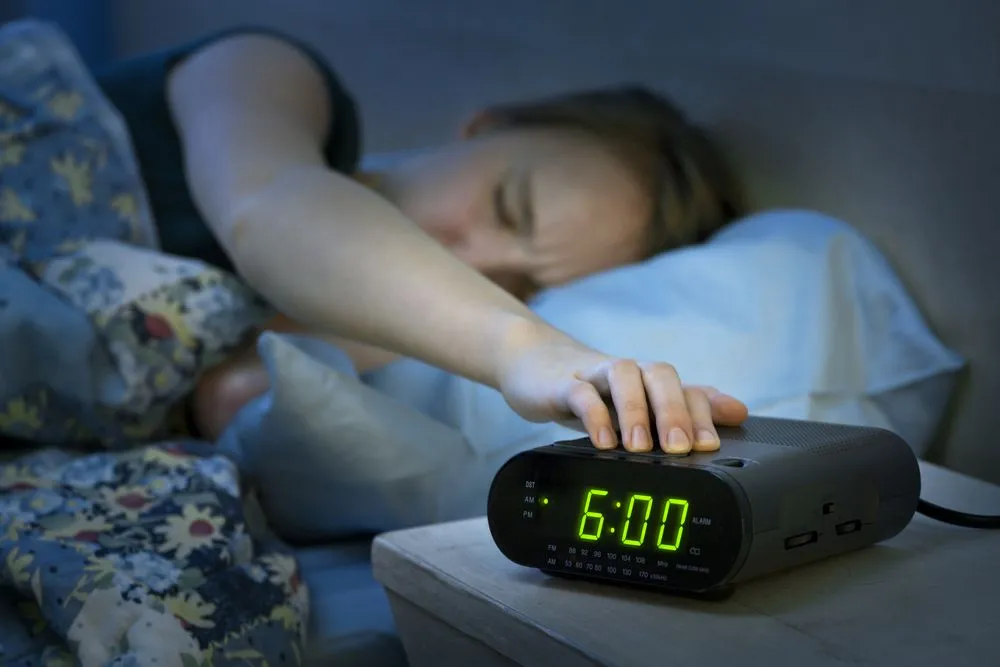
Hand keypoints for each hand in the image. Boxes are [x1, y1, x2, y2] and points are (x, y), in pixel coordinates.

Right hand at [497, 326, 747, 453]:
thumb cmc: (591, 390)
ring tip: (639, 447)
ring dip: (635, 411)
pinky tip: (602, 441)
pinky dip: (593, 415)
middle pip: (660, 375)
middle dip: (674, 411)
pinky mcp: (561, 384)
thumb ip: (685, 407)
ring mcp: (594, 375)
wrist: (533, 365)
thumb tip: (739, 411)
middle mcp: (628, 373)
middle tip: (681, 448)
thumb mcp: (639, 403)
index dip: (702, 414)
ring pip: (623, 376)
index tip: (709, 446)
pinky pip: (580, 392)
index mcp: (649, 381)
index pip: (686, 388)